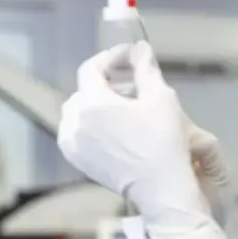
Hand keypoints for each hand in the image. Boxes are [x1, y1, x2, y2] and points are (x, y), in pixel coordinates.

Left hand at [59, 42, 227, 225]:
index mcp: (92, 103)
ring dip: (95, 104)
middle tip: (131, 84)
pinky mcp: (78, 162)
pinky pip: (76, 134)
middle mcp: (75, 122)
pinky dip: (89, 126)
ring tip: (121, 108)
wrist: (161, 189)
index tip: (130, 57)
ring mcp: (73, 145)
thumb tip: (141, 49)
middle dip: (104, 82)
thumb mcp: (162, 99)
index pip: (91, 68)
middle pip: (83, 90)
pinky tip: (111, 130)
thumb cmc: (164, 142)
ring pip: (76, 113)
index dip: (110, 58)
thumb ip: (146, 70)